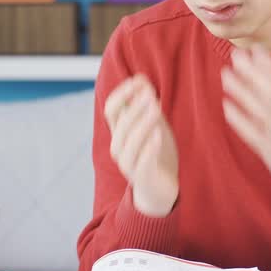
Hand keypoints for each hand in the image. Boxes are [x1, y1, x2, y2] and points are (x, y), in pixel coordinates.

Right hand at [104, 75, 179, 216]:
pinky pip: (141, 164)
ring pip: (128, 144)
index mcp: (120, 133)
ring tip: (157, 109)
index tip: (138, 81)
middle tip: (151, 94)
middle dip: (135, 108)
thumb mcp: (153, 126)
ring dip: (142, 125)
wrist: (160, 191)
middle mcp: (119, 148)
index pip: (111, 109)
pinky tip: (158, 136)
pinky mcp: (142, 179)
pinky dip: (148, 150)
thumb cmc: (155, 154)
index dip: (122, 94)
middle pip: (121, 125)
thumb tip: (141, 79)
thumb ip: (147, 106)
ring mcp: (128, 164)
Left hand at [221, 47, 270, 196]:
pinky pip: (252, 134)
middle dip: (253, 72)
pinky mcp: (270, 150)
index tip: (255, 50)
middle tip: (235, 56)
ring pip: (260, 110)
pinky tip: (227, 105)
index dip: (270, 64)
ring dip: (242, 92)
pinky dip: (240, 120)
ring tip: (226, 76)